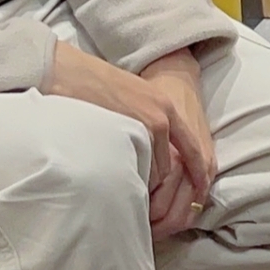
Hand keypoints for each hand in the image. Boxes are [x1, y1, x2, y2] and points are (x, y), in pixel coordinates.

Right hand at [46, 42, 213, 237]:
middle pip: (172, 166)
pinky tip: (119, 181)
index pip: (192, 147)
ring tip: (126, 189)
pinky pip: (143, 169)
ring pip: (157, 171)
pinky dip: (134, 179)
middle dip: (159, 184)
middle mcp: (165, 116)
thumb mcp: (130, 101)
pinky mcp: (134, 130)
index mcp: (165, 107)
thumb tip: (146, 154)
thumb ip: (143, 123)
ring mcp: (152, 123)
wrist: (68, 72)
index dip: (197, 170)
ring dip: (144, 183)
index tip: (201, 188)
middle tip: (146, 198)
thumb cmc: (91, 87)